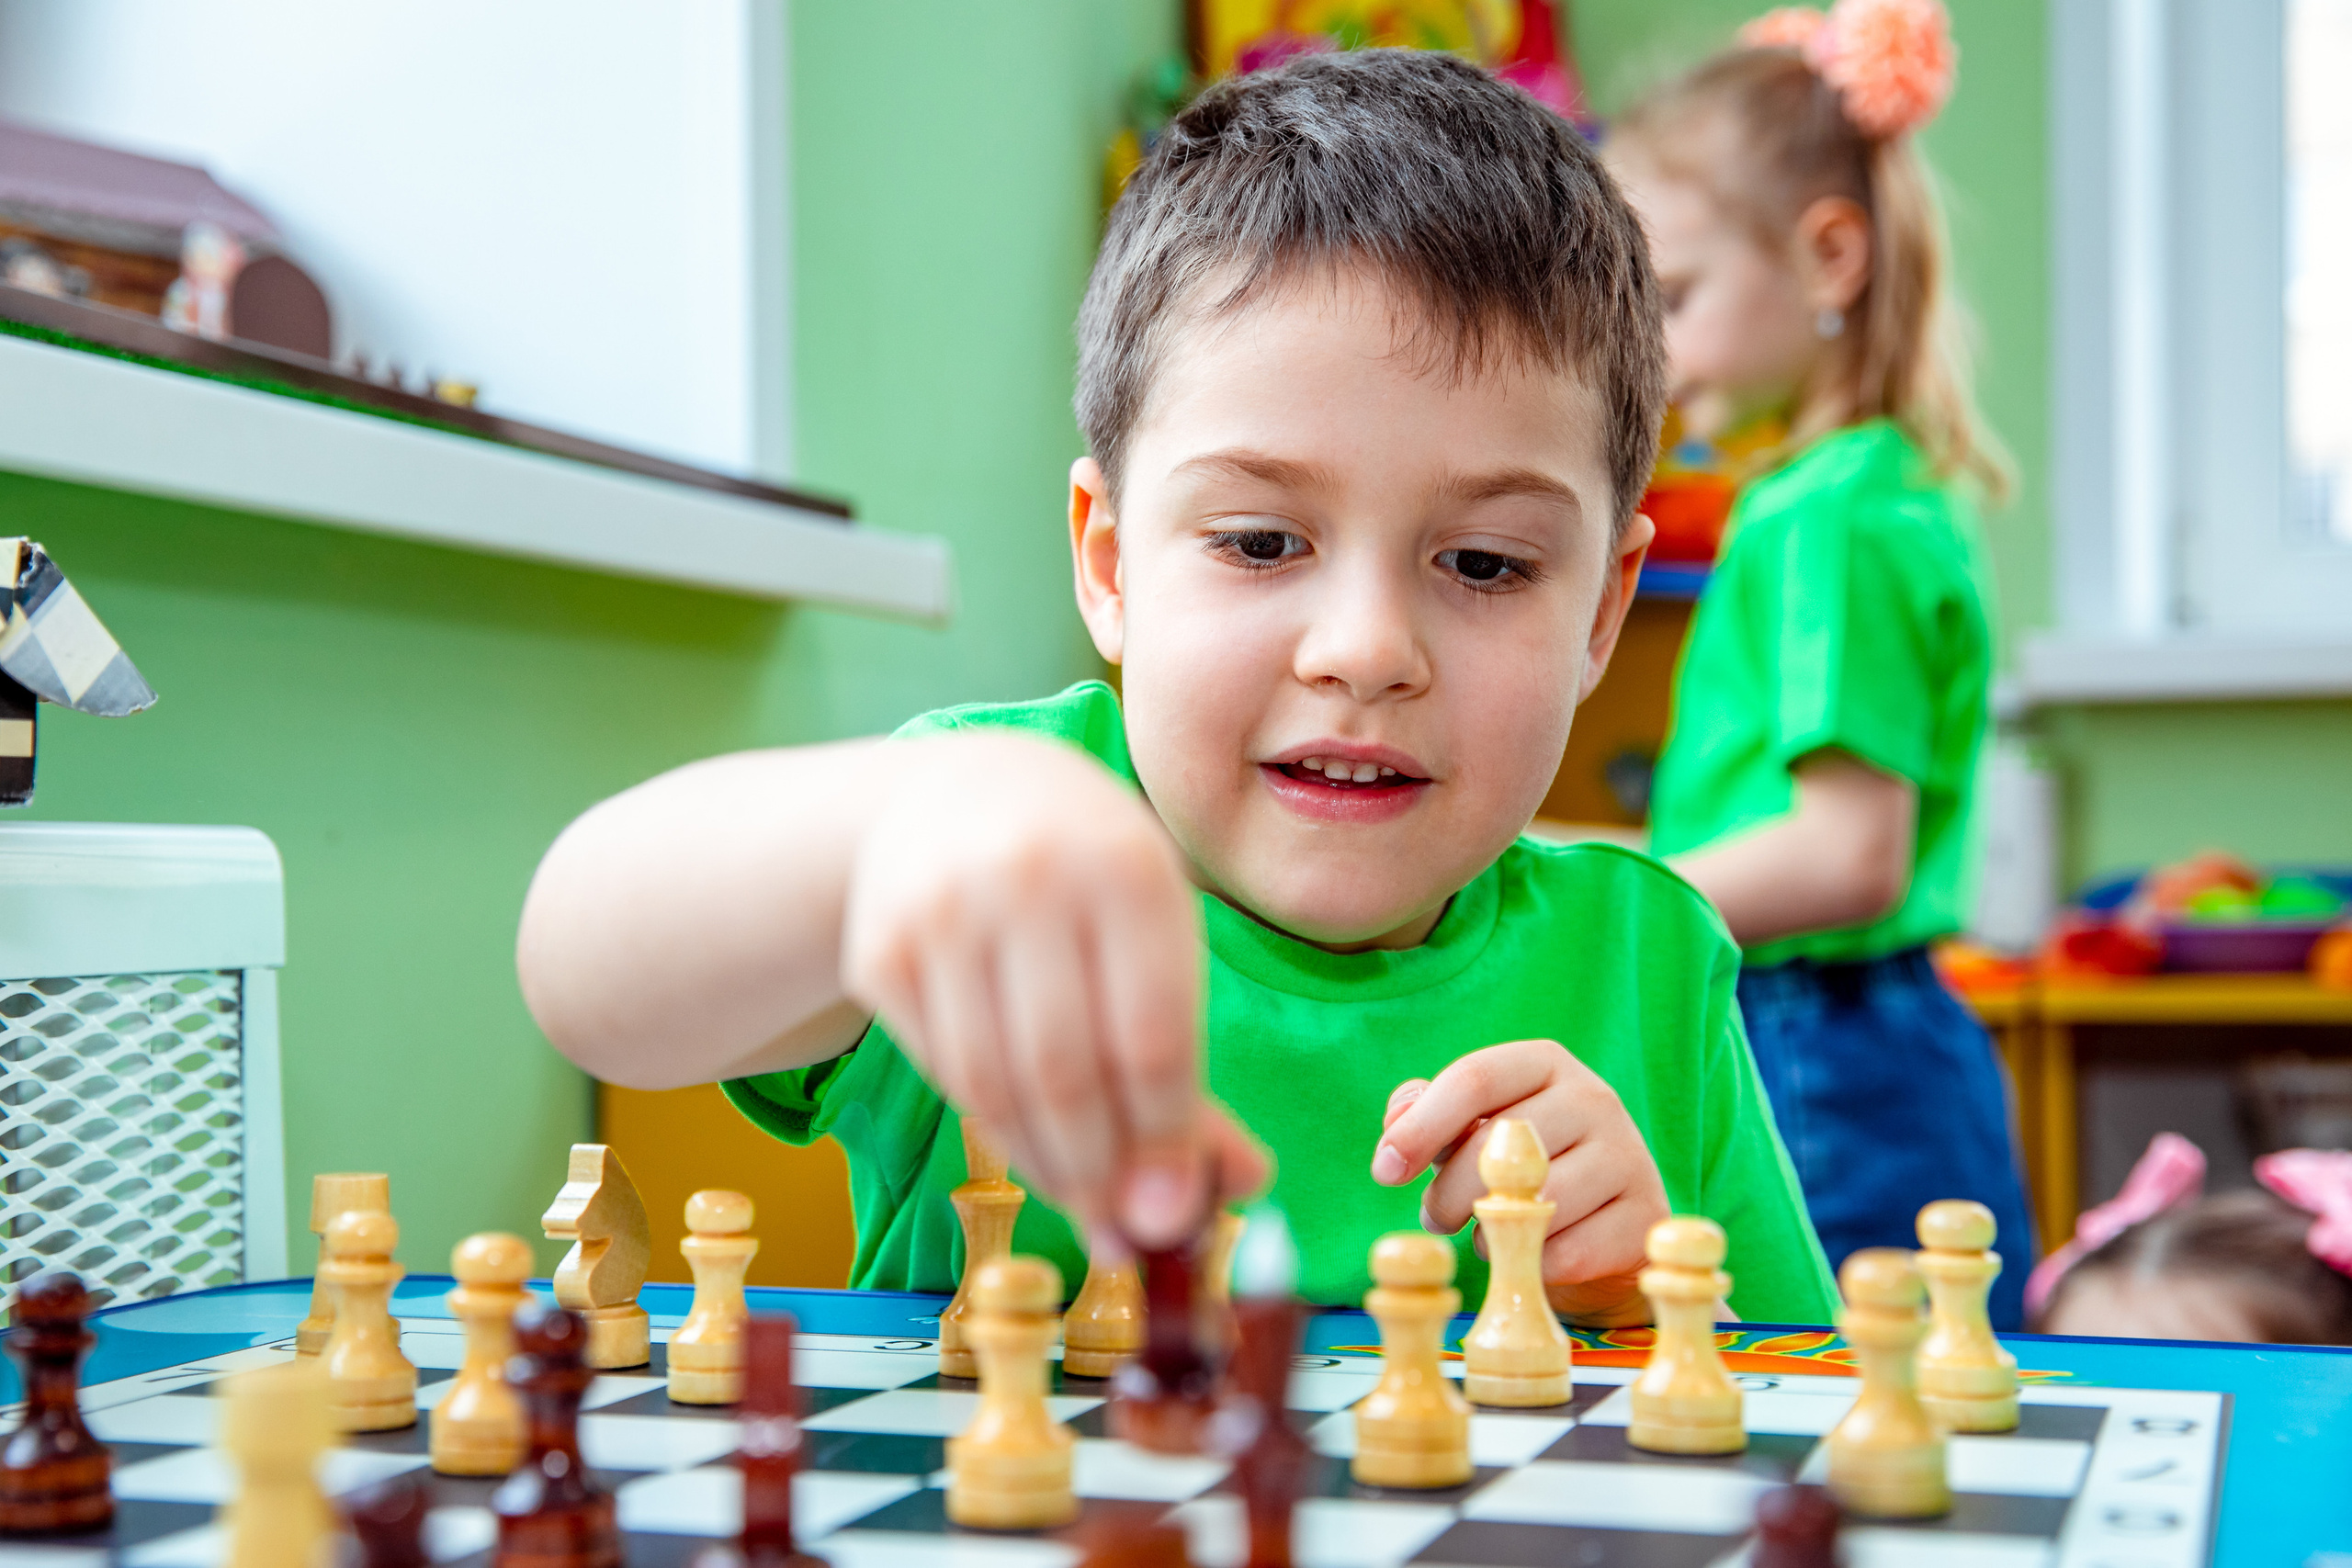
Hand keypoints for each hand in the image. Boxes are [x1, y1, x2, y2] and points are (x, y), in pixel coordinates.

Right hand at [841, 730, 1266, 1244]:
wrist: (960, 799)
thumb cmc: (1092, 884)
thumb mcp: (1161, 940)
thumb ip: (1193, 1068)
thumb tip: (1244, 1184)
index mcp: (1127, 868)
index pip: (1151, 1038)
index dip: (1165, 1142)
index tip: (1176, 1217)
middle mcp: (1029, 878)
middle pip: (1065, 1072)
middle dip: (1102, 1175)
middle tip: (1127, 1240)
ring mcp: (941, 912)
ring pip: (994, 1085)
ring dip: (1045, 1168)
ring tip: (1085, 1206)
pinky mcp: (880, 950)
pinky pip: (944, 1072)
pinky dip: (992, 1126)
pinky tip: (1030, 1144)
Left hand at [1370, 1039, 1667, 1324]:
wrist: (1605, 1222)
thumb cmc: (1522, 1165)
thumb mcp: (1472, 1129)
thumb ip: (1426, 1115)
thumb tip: (1397, 1125)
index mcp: (1545, 1063)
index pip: (1474, 1079)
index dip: (1419, 1128)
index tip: (1383, 1172)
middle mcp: (1594, 1098)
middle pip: (1496, 1145)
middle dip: (1446, 1194)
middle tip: (1435, 1218)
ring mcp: (1628, 1155)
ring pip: (1534, 1203)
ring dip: (1487, 1232)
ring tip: (1483, 1234)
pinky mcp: (1643, 1216)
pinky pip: (1566, 1252)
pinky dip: (1530, 1264)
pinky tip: (1526, 1257)